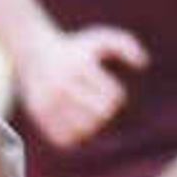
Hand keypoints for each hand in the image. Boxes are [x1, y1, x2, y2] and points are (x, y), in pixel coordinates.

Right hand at [19, 23, 148, 148]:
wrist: (33, 52)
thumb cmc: (75, 48)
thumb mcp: (101, 38)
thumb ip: (126, 44)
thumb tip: (143, 64)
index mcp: (79, 65)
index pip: (113, 95)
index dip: (116, 95)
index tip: (109, 89)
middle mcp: (61, 82)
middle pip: (101, 114)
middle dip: (105, 110)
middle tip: (99, 102)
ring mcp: (48, 99)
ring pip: (84, 129)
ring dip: (91, 124)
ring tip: (86, 112)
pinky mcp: (38, 113)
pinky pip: (65, 138)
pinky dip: (74, 134)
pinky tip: (73, 121)